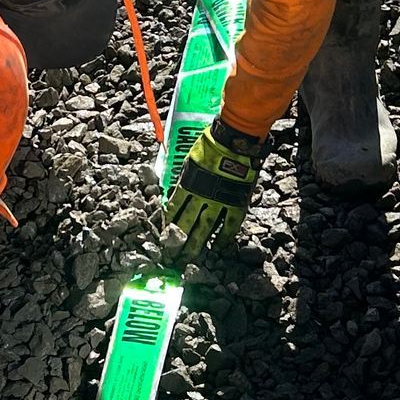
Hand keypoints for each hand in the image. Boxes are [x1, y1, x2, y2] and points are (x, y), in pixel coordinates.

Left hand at [163, 119, 262, 256]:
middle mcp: (201, 196)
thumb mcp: (190, 161)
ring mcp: (220, 201)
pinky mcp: (236, 203)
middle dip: (177, 242)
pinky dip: (223, 238)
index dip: (167, 225)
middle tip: (171, 257)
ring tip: (189, 258)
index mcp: (188, 184)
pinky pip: (229, 226)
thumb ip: (184, 179)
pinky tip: (217, 248)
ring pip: (205, 229)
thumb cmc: (210, 145)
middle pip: (186, 224)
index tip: (162, 237)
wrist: (235, 141)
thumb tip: (174, 192)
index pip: (173, 209)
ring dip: (196, 245)